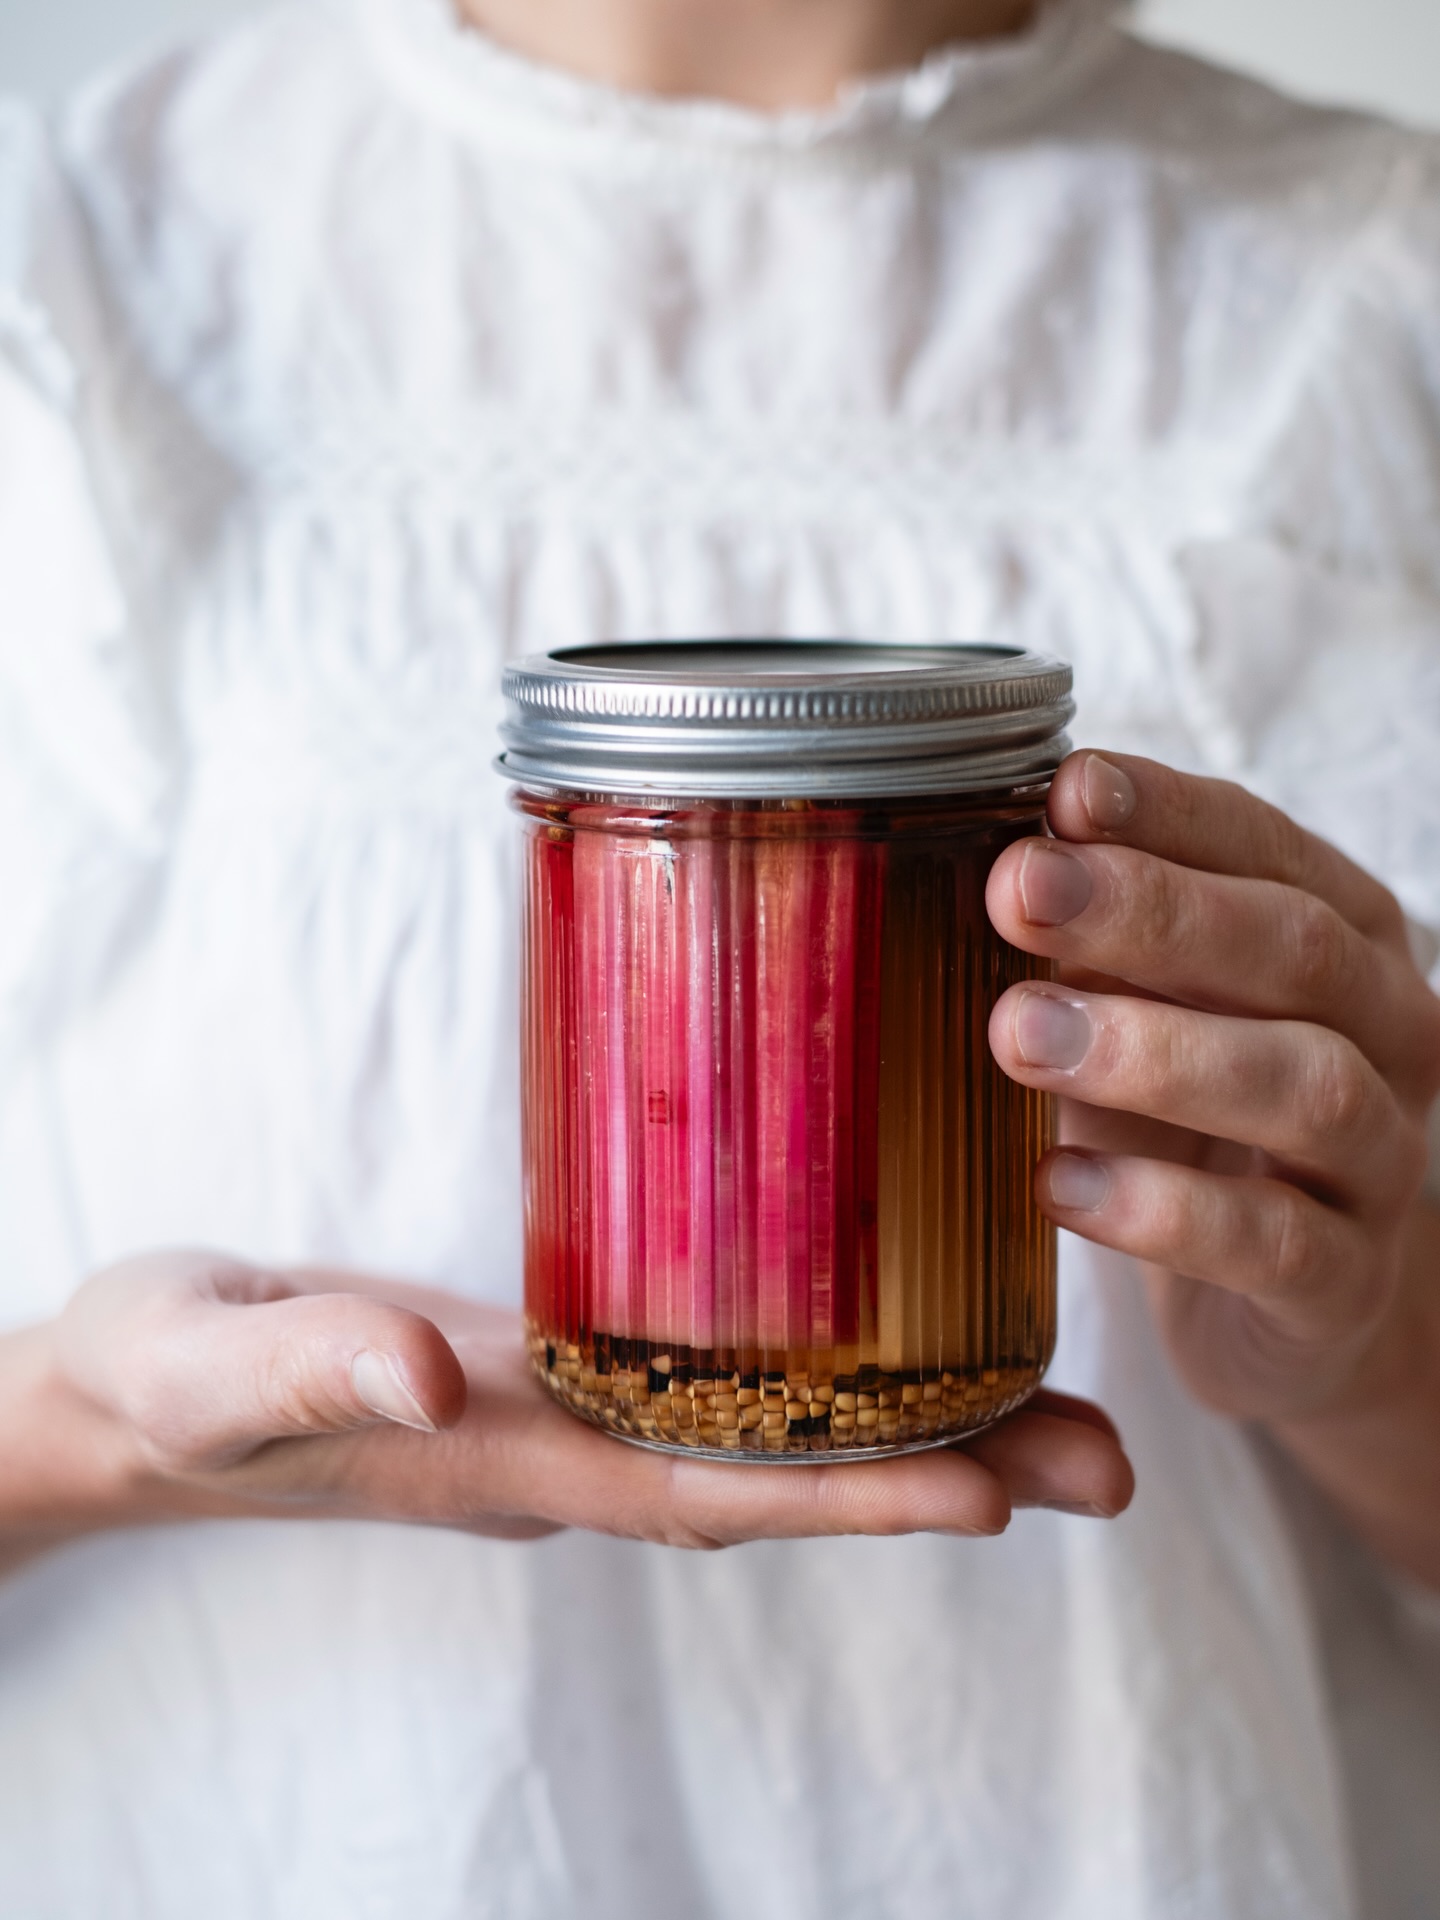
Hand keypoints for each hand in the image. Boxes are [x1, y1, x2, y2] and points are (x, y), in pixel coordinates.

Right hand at [25, 1250, 1133, 1554]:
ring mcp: (572, 1418)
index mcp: (507, 1460)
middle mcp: (567, 1453)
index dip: (850, 1493)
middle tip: (1102, 1461)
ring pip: (770, 1439)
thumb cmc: (174, 1377)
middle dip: (939, 1478)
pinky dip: (826, 1384)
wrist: (141, 1392)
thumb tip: (429, 1381)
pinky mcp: (563, 1367)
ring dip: (915, 1433)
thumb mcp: (214, 1361)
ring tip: (1060, 1416)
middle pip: (780, 1481)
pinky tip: (898, 1347)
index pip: (704, 1492)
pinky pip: (721, 1388)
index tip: (995, 1495)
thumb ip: (314, 1367)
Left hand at [987, 751, 1439, 1424]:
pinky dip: (1162, 1210)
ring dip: (1155, 1051)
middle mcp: (1383, 1032)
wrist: (1286, 1305)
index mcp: (1338, 937)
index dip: (1168, 813)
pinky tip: (1056, 1184)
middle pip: (1295, 948)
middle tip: (1018, 894)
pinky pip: (1276, 1241)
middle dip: (1151, 911)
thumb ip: (1086, 943)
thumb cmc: (1193, 1126)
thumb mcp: (1138, 1012)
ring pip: (1306, 1085)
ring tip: (1020, 1033)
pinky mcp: (1346, 1283)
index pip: (1265, 846)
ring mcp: (1376, 1160)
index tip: (1064, 791)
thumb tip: (977, 867)